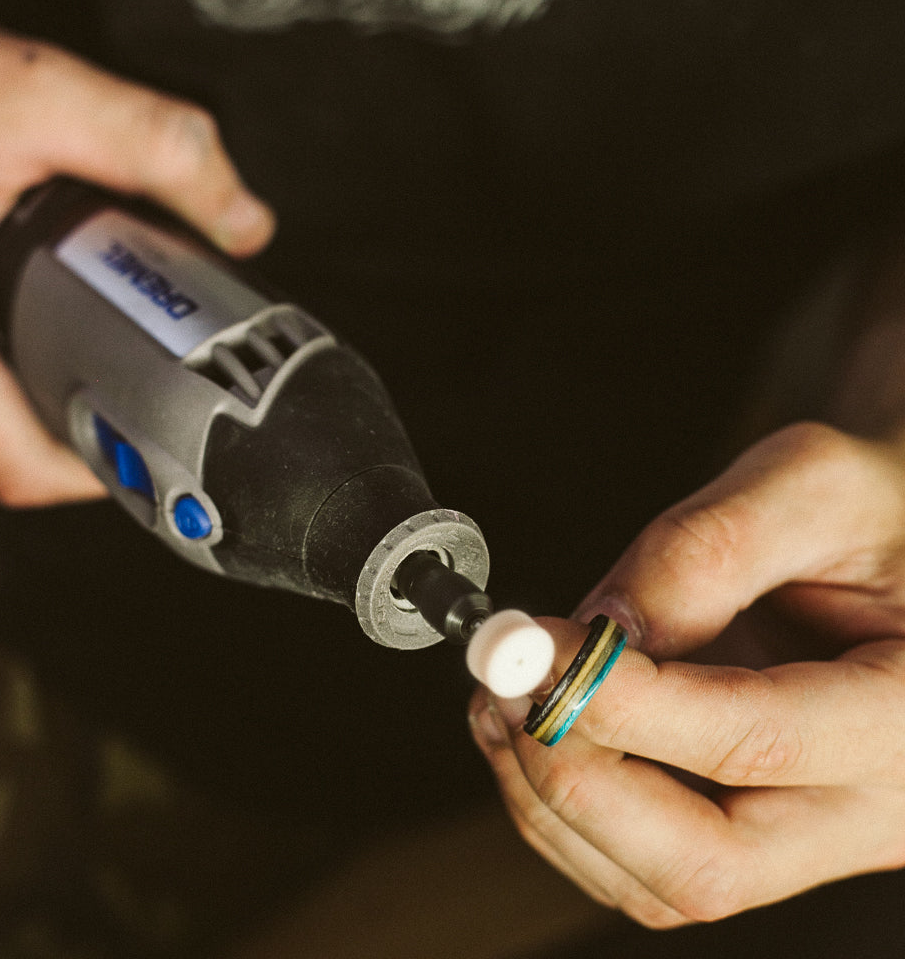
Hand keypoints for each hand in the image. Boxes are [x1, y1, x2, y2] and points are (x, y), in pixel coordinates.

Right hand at [0, 0, 274, 504]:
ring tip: (110, 367)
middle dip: (82, 436)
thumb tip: (243, 220)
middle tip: (149, 399)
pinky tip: (50, 332)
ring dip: (43, 406)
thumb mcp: (38, 93)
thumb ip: (154, 146)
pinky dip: (8, 373)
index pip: (12, 462)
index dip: (95, 475)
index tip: (153, 456)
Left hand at [470, 421, 904, 926]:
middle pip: (704, 863)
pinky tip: (530, 728)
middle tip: (505, 689)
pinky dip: (565, 808)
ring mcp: (813, 835)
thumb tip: (595, 631)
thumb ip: (704, 552)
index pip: (751, 742)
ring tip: (500, 698)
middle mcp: (874, 807)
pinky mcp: (759, 830)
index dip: (618, 701)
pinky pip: (648, 862)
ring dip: (551, 798)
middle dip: (575, 777)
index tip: (529, 646)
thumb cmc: (878, 510)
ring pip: (661, 881)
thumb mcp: (809, 485)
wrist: (900, 544)